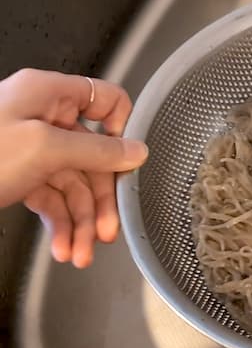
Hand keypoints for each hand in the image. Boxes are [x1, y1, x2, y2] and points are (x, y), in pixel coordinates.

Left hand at [0, 69, 147, 267]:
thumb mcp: (44, 148)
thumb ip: (97, 150)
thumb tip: (136, 150)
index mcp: (49, 94)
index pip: (105, 99)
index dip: (121, 130)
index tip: (126, 163)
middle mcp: (43, 118)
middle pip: (93, 155)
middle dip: (100, 198)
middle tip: (107, 231)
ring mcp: (30, 148)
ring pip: (73, 183)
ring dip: (81, 221)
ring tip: (81, 252)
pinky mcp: (18, 175)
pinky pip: (51, 198)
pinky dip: (60, 223)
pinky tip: (63, 247)